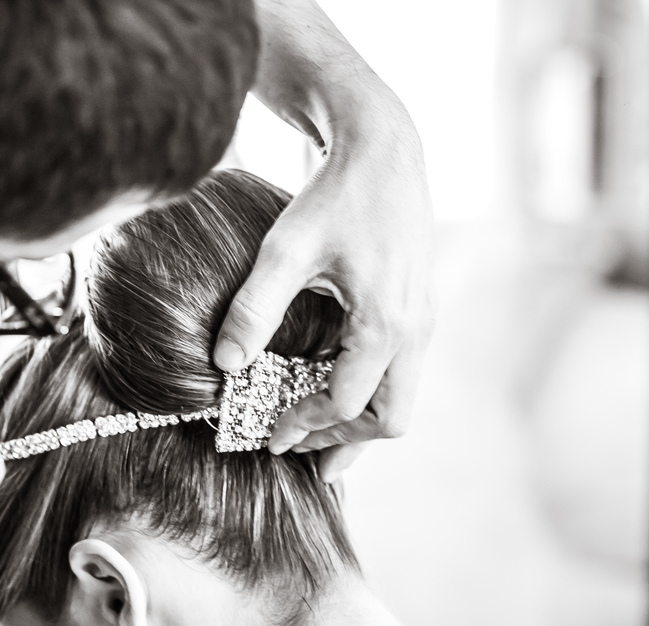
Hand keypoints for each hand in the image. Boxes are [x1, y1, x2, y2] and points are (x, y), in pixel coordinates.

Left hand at [214, 105, 434, 480]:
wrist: (383, 150)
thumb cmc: (333, 196)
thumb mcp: (285, 250)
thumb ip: (254, 310)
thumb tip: (224, 365)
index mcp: (384, 323)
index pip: (345, 404)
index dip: (305, 427)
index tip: (269, 437)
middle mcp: (414, 330)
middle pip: (389, 418)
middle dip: (344, 442)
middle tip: (300, 453)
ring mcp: (424, 320)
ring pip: (401, 398)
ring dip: (360, 422)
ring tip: (318, 437)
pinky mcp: (421, 309)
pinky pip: (403, 371)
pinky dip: (371, 392)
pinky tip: (335, 388)